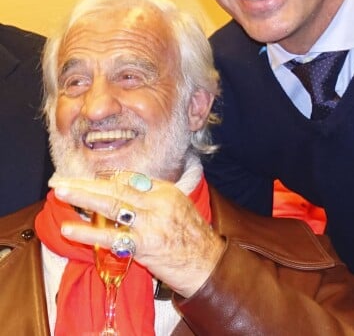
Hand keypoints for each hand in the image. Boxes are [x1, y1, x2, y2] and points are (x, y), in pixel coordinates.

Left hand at [49, 173, 225, 296]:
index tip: (87, 179)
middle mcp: (157, 203)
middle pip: (117, 188)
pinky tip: (70, 229)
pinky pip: (111, 238)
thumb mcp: (178, 205)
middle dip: (87, 183)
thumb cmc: (192, 235)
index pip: (131, 178)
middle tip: (62, 180)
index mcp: (165, 191)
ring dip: (83, 198)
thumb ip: (154, 196)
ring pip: (112, 205)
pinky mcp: (143, 246)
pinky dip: (88, 233)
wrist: (206, 261)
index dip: (106, 178)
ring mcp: (150, 224)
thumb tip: (127, 188)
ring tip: (61, 192)